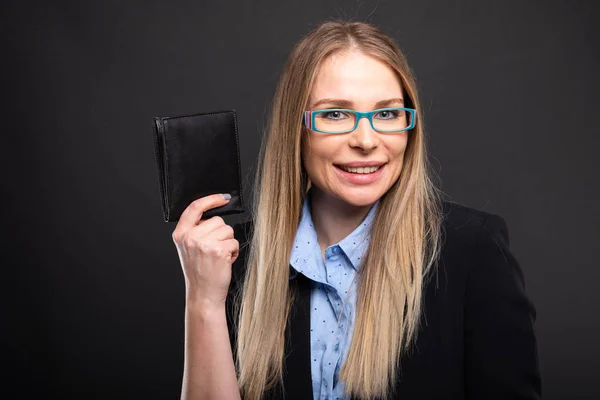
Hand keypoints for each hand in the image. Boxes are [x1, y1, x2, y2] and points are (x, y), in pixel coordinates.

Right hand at [172, 194, 238, 308]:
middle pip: (217, 220)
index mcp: (181, 234)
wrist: (203, 295)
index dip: (211, 199)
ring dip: (228, 243)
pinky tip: (224, 262)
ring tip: (218, 257)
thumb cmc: (200, 272)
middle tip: (214, 251)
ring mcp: (204, 243)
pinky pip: (234, 241)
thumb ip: (196, 231)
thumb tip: (214, 215)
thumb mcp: (189, 249)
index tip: (223, 198)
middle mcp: (190, 237)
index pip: (195, 208)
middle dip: (221, 233)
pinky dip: (233, 251)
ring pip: (228, 230)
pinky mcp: (218, 250)